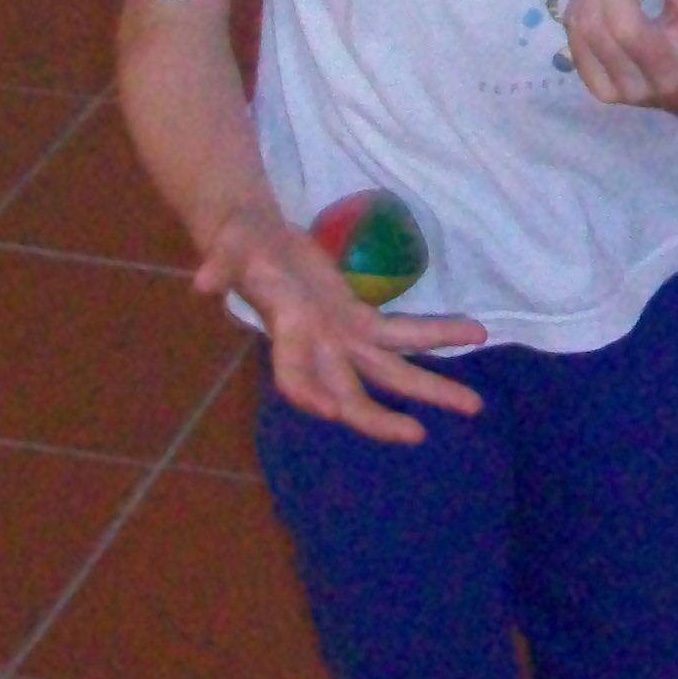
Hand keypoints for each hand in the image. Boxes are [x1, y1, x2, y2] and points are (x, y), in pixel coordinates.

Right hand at [195, 206, 485, 443]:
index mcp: (285, 335)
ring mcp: (342, 339)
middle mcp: (317, 349)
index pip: (294, 376)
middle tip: (416, 436)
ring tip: (474, 406)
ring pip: (392, 373)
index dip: (309, 394)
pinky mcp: (359, 321)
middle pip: (351, 395)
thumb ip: (219, 263)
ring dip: (431, 389)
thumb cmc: (239, 244)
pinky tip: (475, 335)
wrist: (257, 242)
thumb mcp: (228, 247)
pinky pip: (405, 332)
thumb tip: (202, 282)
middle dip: (381, 420)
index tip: (331, 411)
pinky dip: (439, 334)